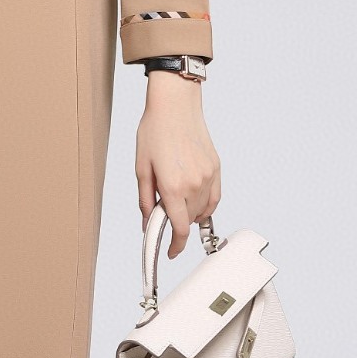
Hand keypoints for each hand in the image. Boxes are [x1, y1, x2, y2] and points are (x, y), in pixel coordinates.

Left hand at [135, 74, 220, 258]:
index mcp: (173, 186)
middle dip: (176, 223)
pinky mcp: (216, 168)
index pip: (179, 229)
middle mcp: (194, 184)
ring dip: (190, 214)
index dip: (175, 246)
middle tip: (162, 212)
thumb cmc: (154, 131)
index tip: (171, 252)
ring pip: (202, 210)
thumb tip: (148, 222)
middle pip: (189, 221)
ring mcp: (208, 176)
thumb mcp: (141, 167)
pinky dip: (205, 206)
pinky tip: (195, 202)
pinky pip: (214, 198)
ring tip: (176, 200)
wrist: (175, 105)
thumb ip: (145, 200)